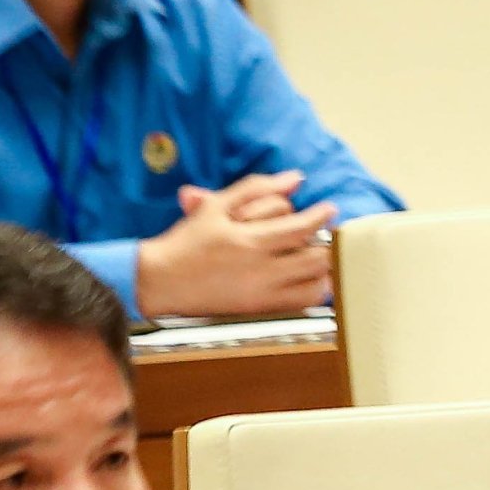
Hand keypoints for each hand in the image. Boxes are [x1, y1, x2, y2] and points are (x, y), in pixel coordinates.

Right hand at [139, 173, 341, 317]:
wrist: (160, 281)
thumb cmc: (186, 242)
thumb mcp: (217, 206)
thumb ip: (258, 189)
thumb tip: (294, 178)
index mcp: (250, 241)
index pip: (301, 228)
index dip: (320, 216)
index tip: (329, 209)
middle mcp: (260, 271)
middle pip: (316, 259)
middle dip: (328, 243)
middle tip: (330, 233)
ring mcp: (261, 294)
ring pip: (314, 286)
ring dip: (326, 269)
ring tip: (325, 256)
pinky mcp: (258, 310)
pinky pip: (300, 304)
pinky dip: (313, 291)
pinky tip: (312, 278)